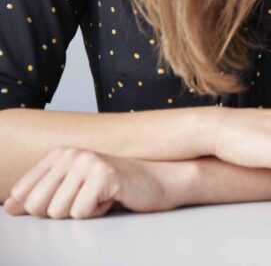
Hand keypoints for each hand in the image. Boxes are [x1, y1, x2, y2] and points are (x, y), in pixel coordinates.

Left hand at [4, 148, 184, 219]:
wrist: (160, 181)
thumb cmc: (117, 186)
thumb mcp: (74, 189)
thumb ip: (40, 195)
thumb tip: (10, 207)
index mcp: (60, 154)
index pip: (23, 194)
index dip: (43, 207)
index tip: (69, 198)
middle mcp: (71, 153)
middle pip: (38, 206)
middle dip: (62, 211)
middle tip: (87, 199)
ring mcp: (88, 162)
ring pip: (59, 212)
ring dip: (83, 212)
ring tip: (102, 197)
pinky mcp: (104, 175)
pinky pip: (82, 213)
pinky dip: (98, 212)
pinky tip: (113, 197)